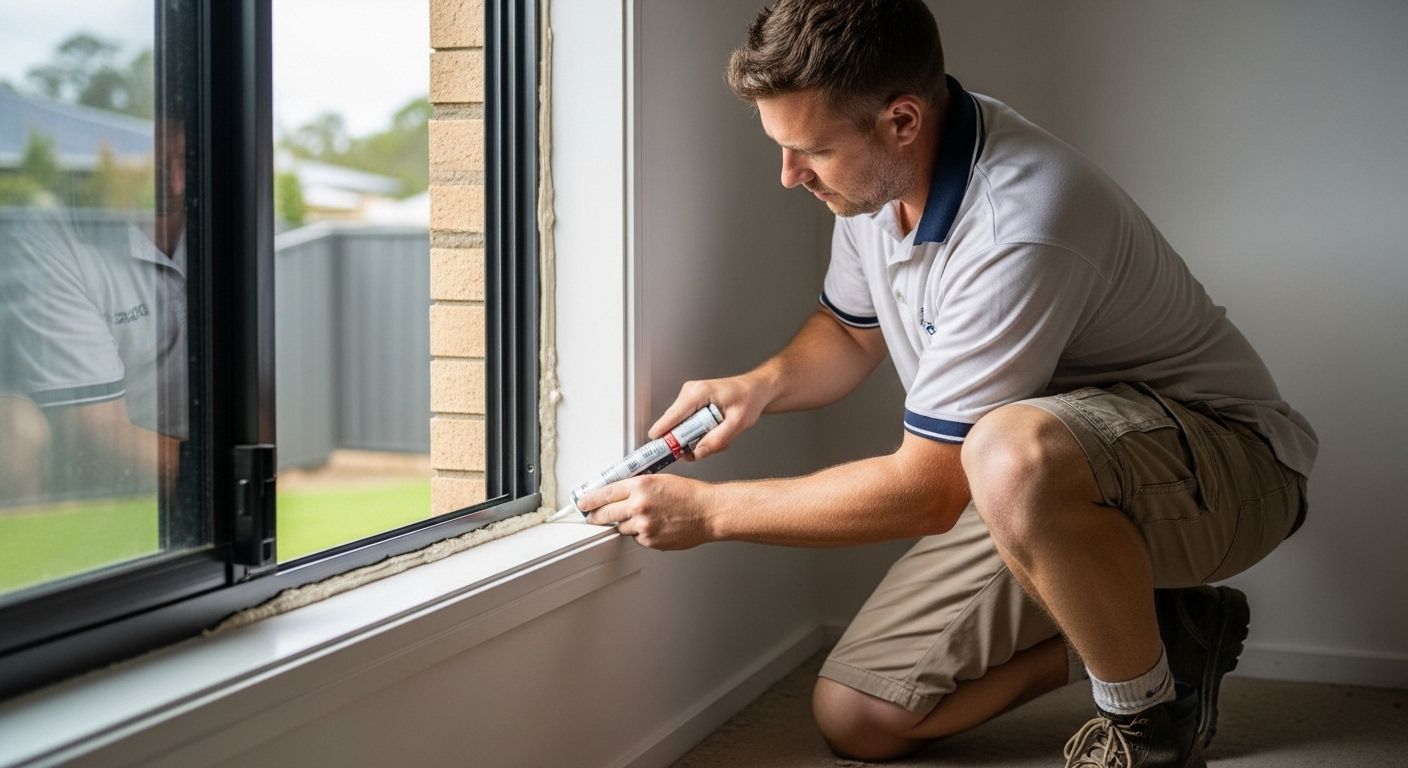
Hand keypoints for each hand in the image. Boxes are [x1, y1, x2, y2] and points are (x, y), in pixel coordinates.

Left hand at [577, 474, 715, 549]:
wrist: (708, 512)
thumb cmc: (689, 494)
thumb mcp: (659, 480)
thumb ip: (636, 486)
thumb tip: (617, 493)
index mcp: (640, 486)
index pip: (605, 493)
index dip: (590, 500)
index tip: (582, 503)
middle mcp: (639, 506)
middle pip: (605, 514)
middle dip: (596, 516)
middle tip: (592, 516)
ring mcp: (643, 526)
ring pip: (621, 527)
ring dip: (625, 523)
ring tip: (643, 517)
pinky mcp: (650, 541)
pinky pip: (636, 537)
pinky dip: (640, 533)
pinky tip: (655, 525)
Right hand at [649, 374, 773, 459]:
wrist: (756, 389)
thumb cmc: (749, 399)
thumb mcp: (738, 423)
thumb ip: (717, 439)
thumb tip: (698, 453)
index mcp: (698, 393)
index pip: (672, 416)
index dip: (663, 434)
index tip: (657, 450)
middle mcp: (690, 392)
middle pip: (673, 424)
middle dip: (687, 441)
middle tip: (706, 449)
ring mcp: (689, 396)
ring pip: (680, 426)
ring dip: (696, 438)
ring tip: (718, 436)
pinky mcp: (692, 403)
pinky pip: (686, 423)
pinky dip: (698, 432)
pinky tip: (714, 431)